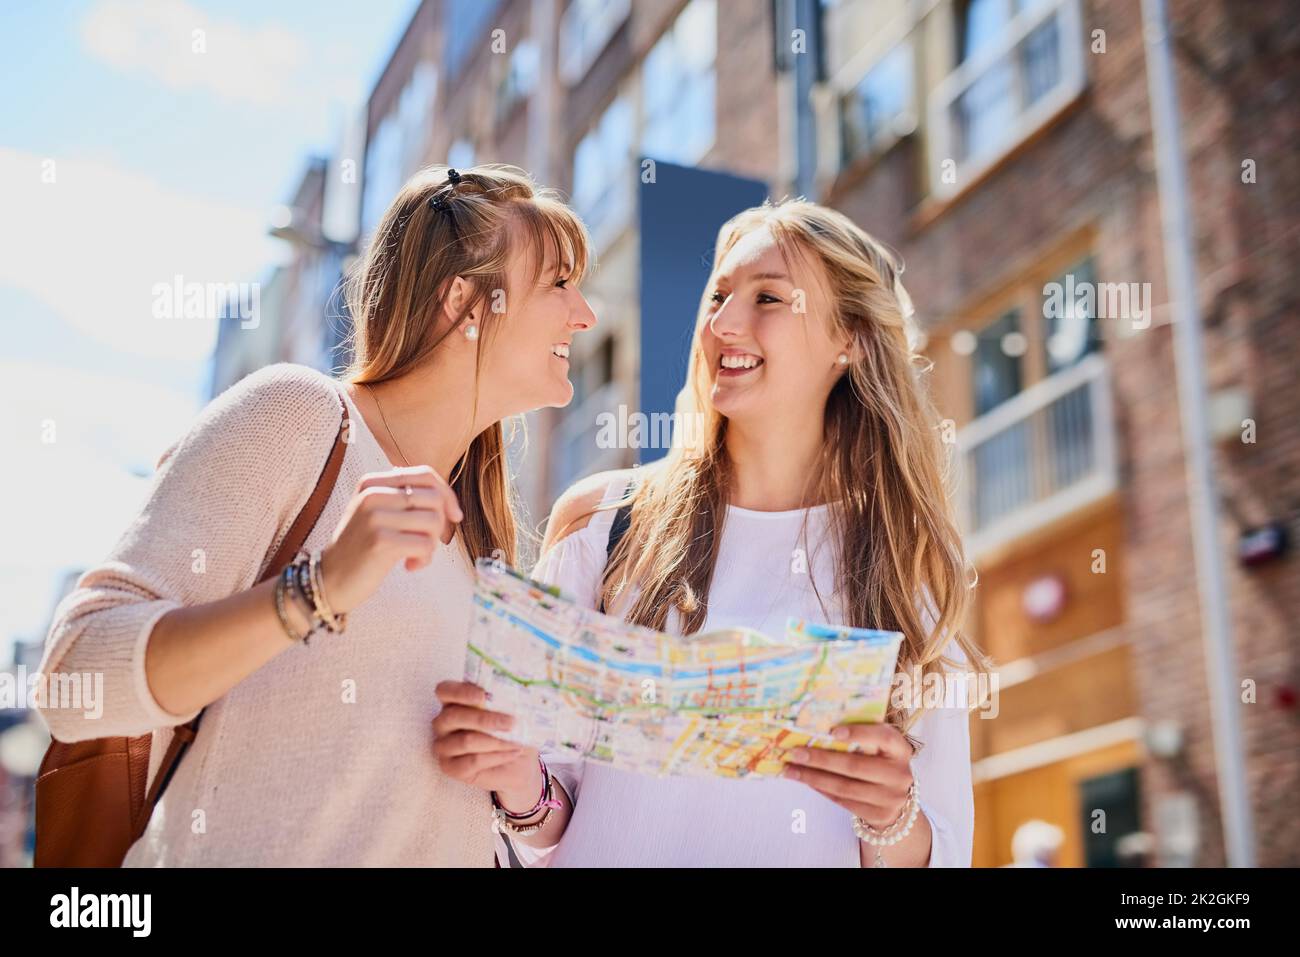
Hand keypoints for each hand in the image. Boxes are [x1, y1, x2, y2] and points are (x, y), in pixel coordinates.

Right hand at [318, 465, 462, 614]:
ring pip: (434, 520)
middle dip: (439, 524)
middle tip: (423, 543)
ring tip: (414, 555)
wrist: (331, 579)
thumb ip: (406, 499)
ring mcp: (374, 517)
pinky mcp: (380, 541)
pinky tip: (409, 566)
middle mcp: (372, 494)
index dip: (447, 495)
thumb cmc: (362, 547)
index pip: (425, 474)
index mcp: (372, 482)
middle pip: (434, 499)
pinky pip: (426, 544)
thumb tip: (448, 500)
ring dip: (432, 544)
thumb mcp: (378, 512)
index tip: (454, 516)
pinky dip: (424, 559)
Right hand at [432, 681, 542, 804]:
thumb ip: (508, 700)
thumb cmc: (514, 730)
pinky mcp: (450, 767)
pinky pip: (472, 761)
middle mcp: (443, 722)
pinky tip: (512, 753)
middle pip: (453, 716)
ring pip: (465, 741)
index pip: (444, 690)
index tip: (482, 695)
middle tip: (510, 722)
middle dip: (484, 719)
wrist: (520, 763)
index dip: (460, 692)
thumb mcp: (514, 711)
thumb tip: (519, 690)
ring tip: (517, 742)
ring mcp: (443, 746)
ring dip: (496, 741)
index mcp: (455, 701)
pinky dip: (497, 756)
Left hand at [782, 723, 914, 828]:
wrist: (898, 800)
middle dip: (821, 759)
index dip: (859, 734)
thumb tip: (818, 727)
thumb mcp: (879, 746)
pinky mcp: (878, 815)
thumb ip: (860, 735)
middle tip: (795, 752)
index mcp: (900, 749)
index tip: (832, 731)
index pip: (883, 738)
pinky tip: (805, 780)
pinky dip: (821, 789)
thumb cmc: (881, 762)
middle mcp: (900, 774)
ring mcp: (891, 797)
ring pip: (845, 787)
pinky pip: (843, 801)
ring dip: (813, 777)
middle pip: (856, 766)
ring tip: (791, 770)